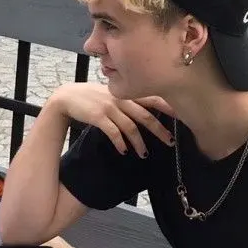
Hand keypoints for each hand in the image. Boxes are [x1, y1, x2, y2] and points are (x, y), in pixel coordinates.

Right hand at [48, 83, 174, 158]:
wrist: (66, 97)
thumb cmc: (89, 96)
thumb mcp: (110, 93)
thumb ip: (127, 99)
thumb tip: (144, 110)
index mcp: (126, 93)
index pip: (152, 98)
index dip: (167, 107)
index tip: (181, 117)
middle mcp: (121, 99)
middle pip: (146, 115)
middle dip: (159, 130)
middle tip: (170, 142)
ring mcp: (109, 107)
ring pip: (131, 127)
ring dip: (139, 142)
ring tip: (144, 154)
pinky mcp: (98, 117)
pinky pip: (113, 132)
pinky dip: (120, 143)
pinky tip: (124, 151)